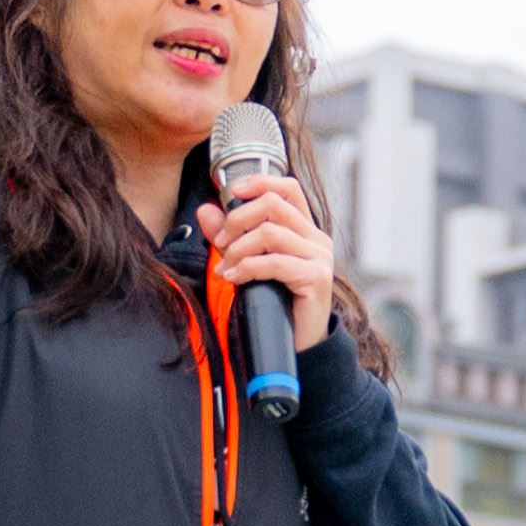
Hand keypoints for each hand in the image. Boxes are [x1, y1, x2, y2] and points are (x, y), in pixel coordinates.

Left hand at [199, 172, 340, 353]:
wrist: (298, 344)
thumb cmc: (276, 303)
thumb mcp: (249, 263)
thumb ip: (229, 236)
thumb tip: (206, 210)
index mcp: (304, 230)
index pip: (288, 188)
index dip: (260, 182)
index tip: (231, 191)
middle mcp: (316, 239)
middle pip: (274, 204)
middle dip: (238, 219)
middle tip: (219, 242)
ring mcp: (319, 257)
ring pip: (270, 233)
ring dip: (238, 249)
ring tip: (224, 268)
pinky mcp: (316, 278)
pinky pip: (274, 262)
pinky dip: (247, 267)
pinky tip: (233, 278)